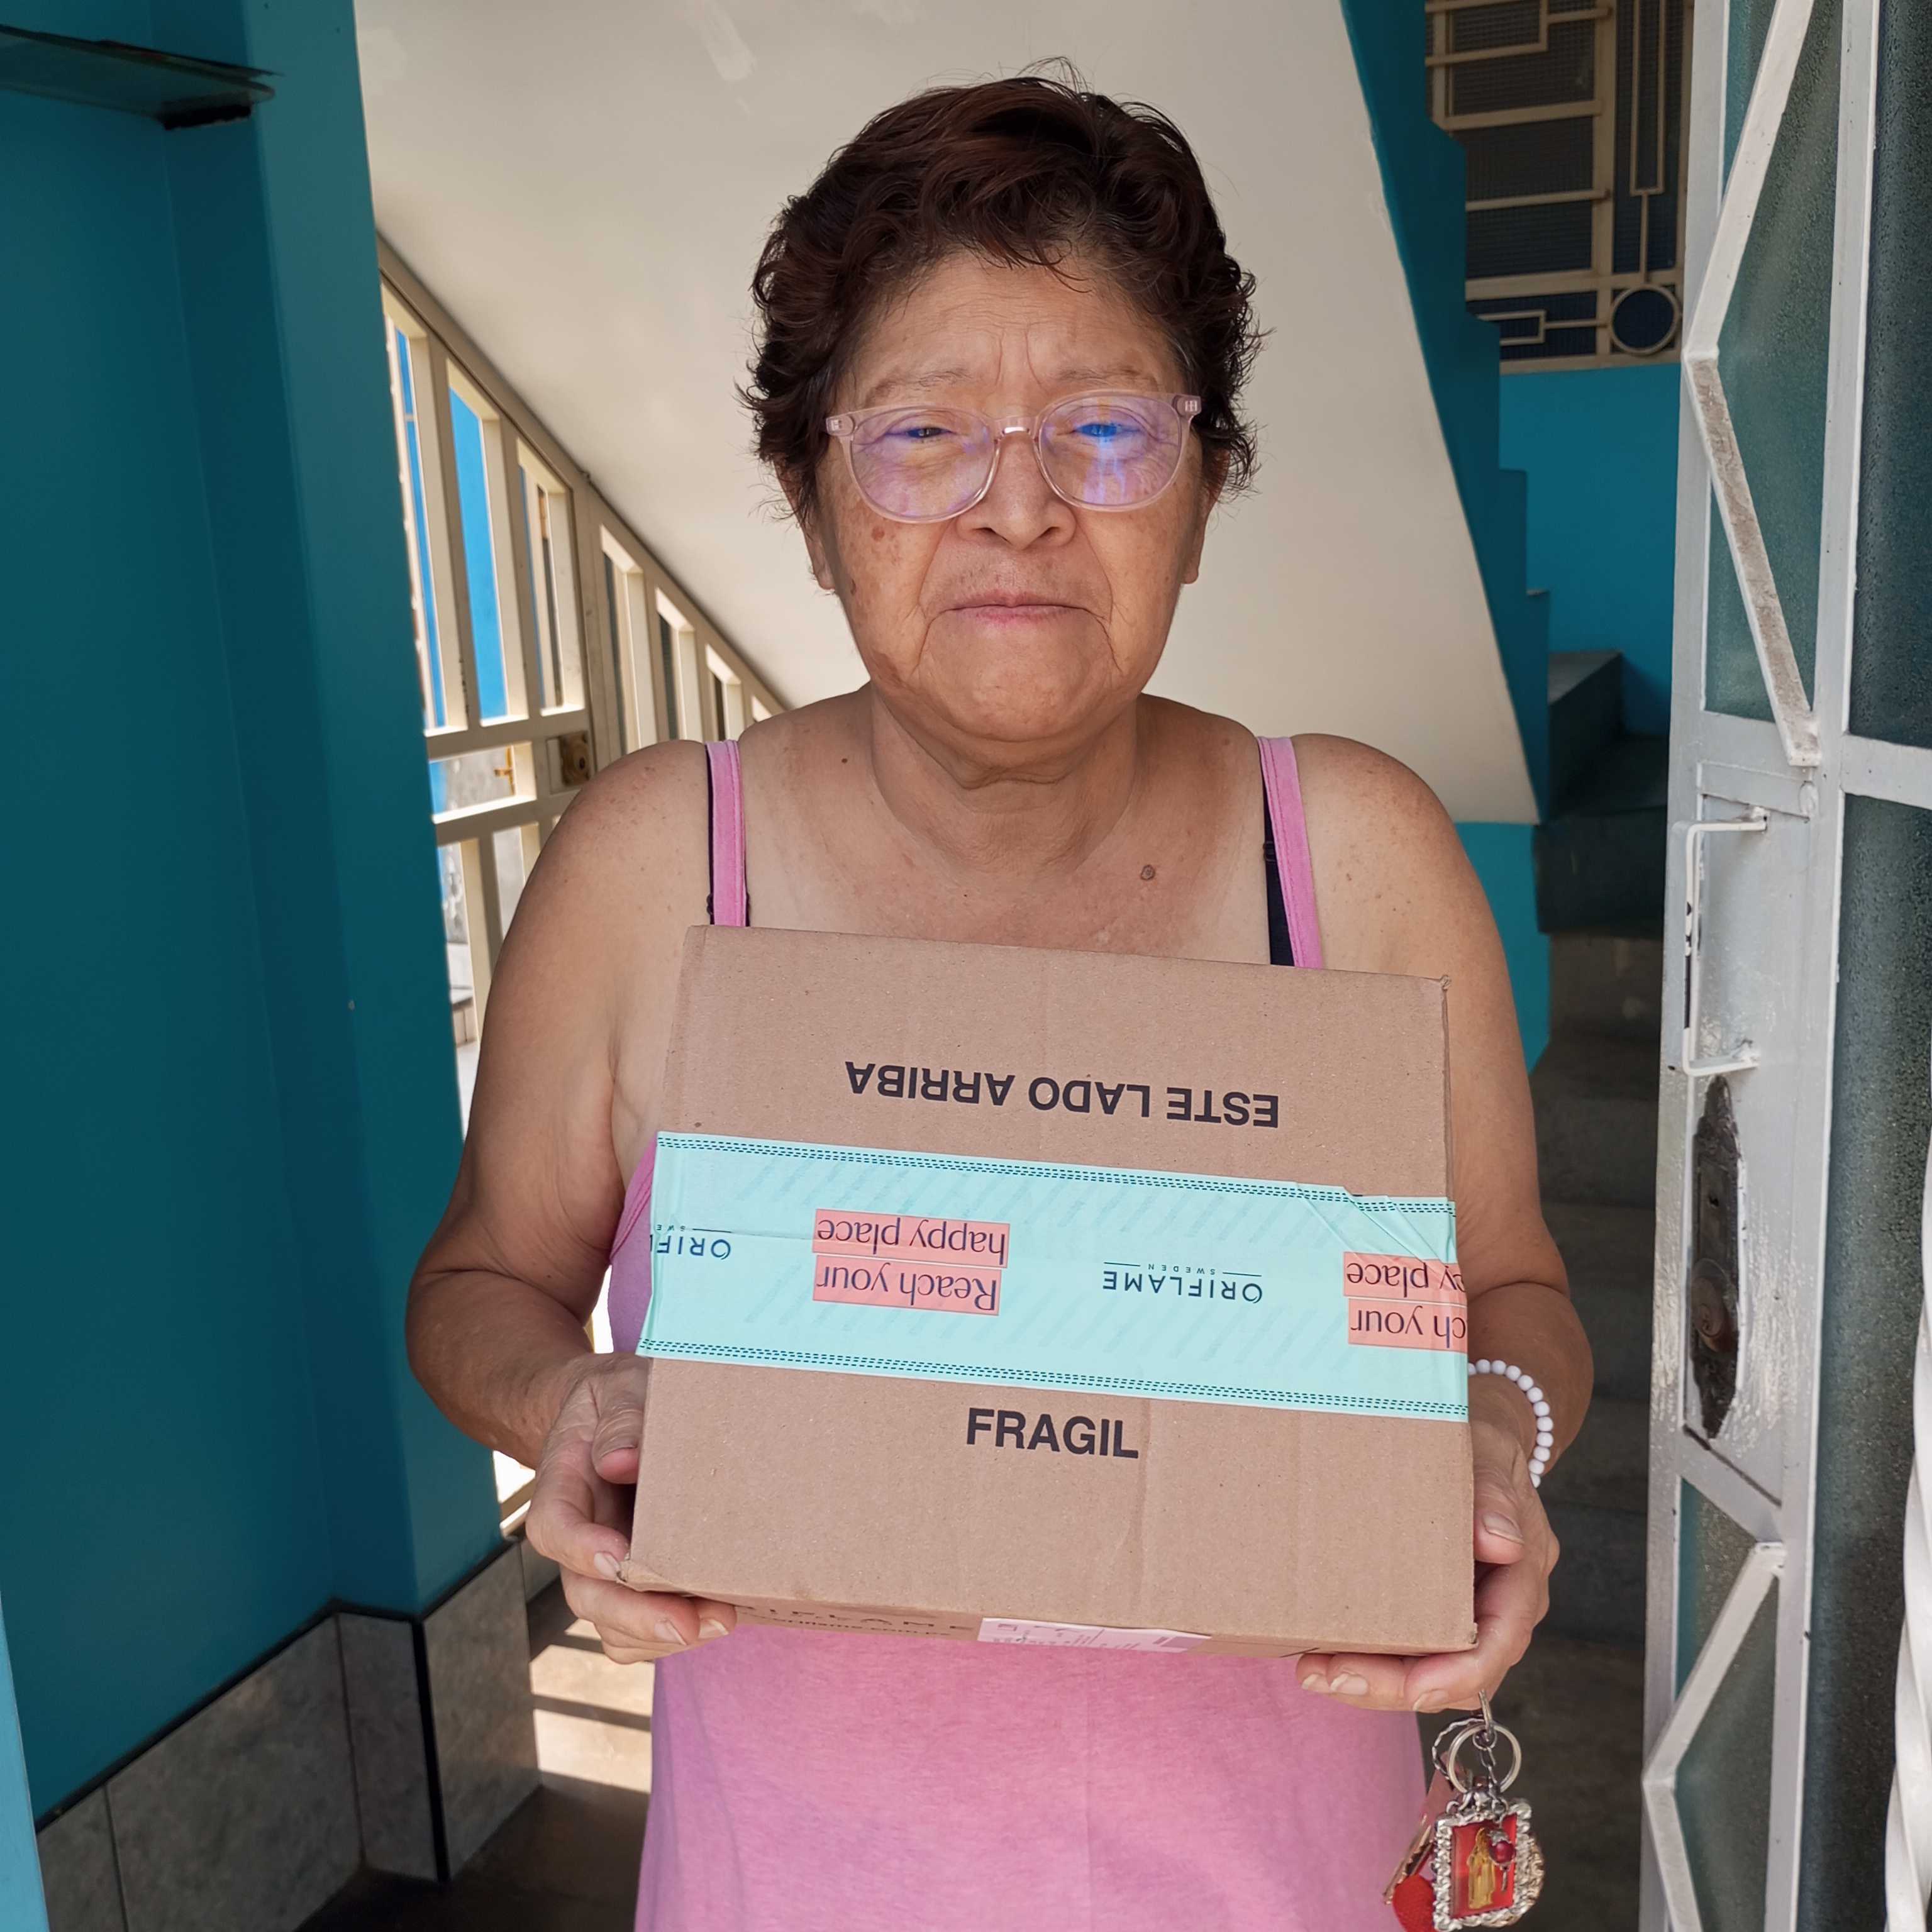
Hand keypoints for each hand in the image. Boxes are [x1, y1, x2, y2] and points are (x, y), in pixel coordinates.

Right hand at [523, 1354, 736, 1663]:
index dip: (582, 1549)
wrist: (620, 1413)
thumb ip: (621, 1417)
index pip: (554, 1527)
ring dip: (659, 1633)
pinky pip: (636, 1629)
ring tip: (720, 1621)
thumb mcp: (619, 1387)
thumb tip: (621, 1460)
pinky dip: (668, 1636)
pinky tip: (714, 1620)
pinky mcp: (632, 1582)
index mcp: (563, 1484)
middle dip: (635, 1614)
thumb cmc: (621, 1398)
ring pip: (610, 1622)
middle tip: (690, 1622)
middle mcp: (578, 1535)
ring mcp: (602, 1565)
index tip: (622, 1557)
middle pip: (584, 1592)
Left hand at [1295, 1384, 1557, 1712]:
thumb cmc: (1481, 1444)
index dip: (1459, 1672)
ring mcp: (1469, 1610)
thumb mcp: (1487, 1454)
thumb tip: (1501, 1543)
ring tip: (1314, 1670)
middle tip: (1329, 1678)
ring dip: (1374, 1678)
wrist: (1478, 1438)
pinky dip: (1371, 1655)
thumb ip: (1493, 1494)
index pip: (1500, 1640)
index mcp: (1522, 1574)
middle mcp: (1500, 1605)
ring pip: (1430, 1670)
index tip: (1412, 1688)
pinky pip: (1411, 1648)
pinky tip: (1323, 1650)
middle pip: (1458, 1670)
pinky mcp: (1436, 1607)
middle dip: (1395, 1686)